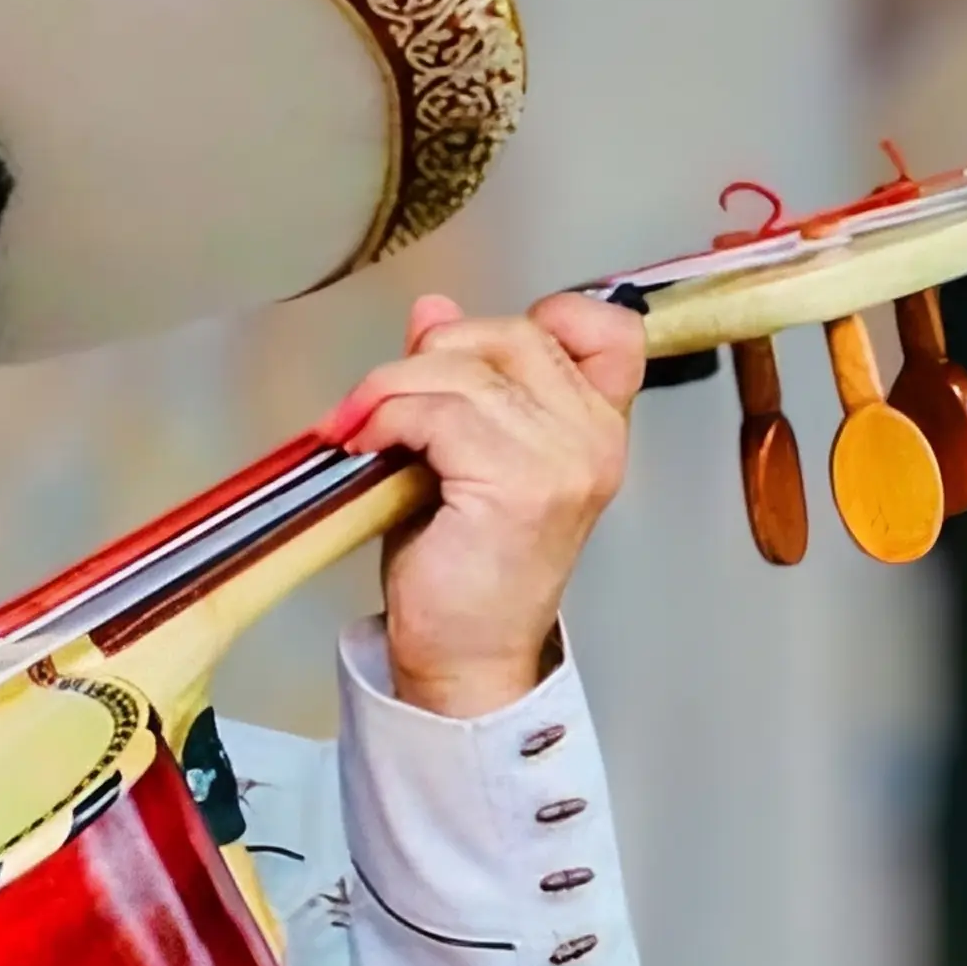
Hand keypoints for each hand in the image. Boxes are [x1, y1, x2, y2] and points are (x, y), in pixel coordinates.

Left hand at [333, 290, 641, 716]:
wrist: (465, 656)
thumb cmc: (464, 567)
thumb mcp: (462, 454)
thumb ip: (459, 379)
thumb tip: (433, 309)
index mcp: (598, 425)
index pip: (609, 329)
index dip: (542, 315)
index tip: (470, 351)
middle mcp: (595, 437)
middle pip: (514, 333)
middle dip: (431, 353)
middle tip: (377, 398)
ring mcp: (564, 460)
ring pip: (466, 371)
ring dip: (392, 388)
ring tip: (357, 427)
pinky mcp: (519, 485)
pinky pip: (439, 412)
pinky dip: (388, 416)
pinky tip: (365, 445)